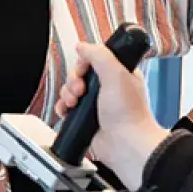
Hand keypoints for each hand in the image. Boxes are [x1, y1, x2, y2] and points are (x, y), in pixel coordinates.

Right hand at [55, 42, 167, 185]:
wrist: (125, 145)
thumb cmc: (129, 114)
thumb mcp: (116, 74)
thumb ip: (99, 55)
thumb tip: (83, 46)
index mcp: (120, 73)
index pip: (95, 58)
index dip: (85, 62)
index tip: (85, 71)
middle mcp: (109, 88)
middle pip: (80, 73)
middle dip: (74, 80)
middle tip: (81, 89)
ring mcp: (97, 104)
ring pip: (72, 90)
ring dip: (68, 94)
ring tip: (75, 102)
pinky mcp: (87, 118)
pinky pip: (68, 108)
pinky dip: (64, 108)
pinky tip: (68, 110)